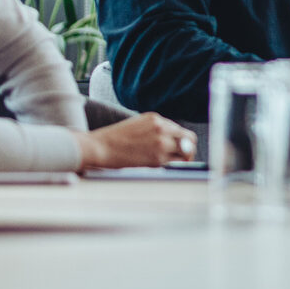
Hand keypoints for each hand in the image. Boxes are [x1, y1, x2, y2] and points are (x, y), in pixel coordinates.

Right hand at [76, 112, 194, 170]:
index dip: (183, 141)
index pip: (180, 130)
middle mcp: (162, 128)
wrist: (100, 148)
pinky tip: (165, 169)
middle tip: (184, 159)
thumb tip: (172, 141)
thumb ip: (156, 129)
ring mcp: (161, 143)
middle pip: (189, 140)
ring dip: (183, 159)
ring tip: (175, 166)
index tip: (181, 149)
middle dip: (189, 150)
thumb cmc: (115, 139)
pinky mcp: (157, 158)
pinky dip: (174, 167)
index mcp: (156, 119)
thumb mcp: (138, 125)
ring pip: (186, 152)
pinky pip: (175, 163)